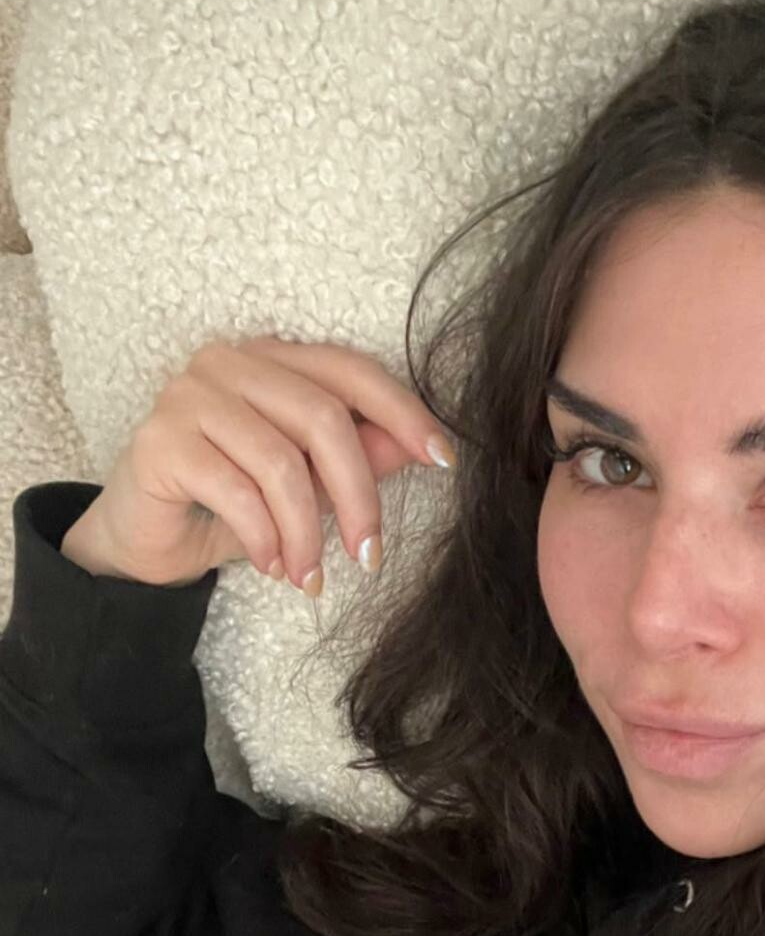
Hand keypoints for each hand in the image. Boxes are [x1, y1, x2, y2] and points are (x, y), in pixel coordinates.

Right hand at [60, 334, 454, 592]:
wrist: (149, 539)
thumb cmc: (234, 503)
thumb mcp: (309, 484)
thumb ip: (358, 458)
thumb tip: (421, 449)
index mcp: (273, 359)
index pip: (351, 372)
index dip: (402, 413)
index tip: (444, 460)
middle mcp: (229, 362)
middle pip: (322, 418)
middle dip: (358, 496)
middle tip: (370, 555)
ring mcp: (188, 395)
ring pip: (279, 463)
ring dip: (307, 531)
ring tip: (310, 575)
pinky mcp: (160, 440)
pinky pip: (236, 491)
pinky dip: (265, 538)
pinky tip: (273, 566)